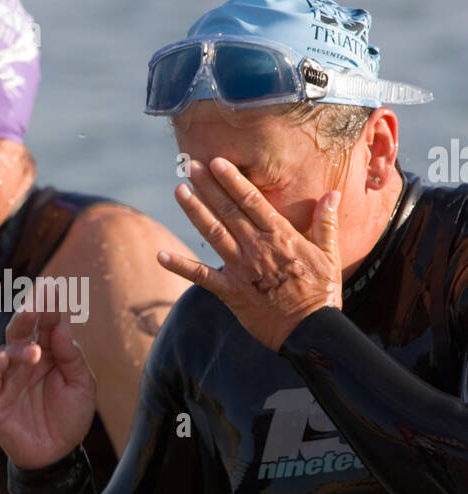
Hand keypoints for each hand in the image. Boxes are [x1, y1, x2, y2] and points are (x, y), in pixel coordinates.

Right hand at [0, 307, 96, 468]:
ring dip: (18, 346)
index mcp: (50, 352)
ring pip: (6, 350)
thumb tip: (60, 329)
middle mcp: (27, 359)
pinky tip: (4, 360)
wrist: (56, 456)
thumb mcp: (83, 388)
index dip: (49, 305)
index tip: (52, 286)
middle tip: (35, 301)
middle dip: (28, 313)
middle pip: (23, 329)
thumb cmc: (70, 419)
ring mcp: (9, 376)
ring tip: (34, 353)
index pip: (47, 323)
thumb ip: (72, 358)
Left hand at [160, 158, 341, 350]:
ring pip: (213, 233)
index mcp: (280, 236)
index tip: (217, 162)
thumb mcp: (330, 255)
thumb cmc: (323, 293)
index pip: (252, 201)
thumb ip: (326, 223)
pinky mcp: (231, 292)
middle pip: (228, 211)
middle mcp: (257, 247)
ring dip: (194, 211)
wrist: (311, 331)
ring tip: (179, 191)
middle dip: (208, 186)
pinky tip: (161, 255)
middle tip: (189, 165)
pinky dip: (180, 266)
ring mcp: (242, 269)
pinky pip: (201, 277)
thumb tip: (332, 194)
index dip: (233, 180)